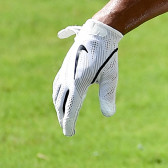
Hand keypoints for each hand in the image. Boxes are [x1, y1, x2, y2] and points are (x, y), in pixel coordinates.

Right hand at [52, 19, 122, 135]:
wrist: (97, 33)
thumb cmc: (107, 55)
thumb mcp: (111, 76)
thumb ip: (108, 96)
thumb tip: (109, 115)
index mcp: (79, 82)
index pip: (71, 108)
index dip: (69, 122)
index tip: (70, 133)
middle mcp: (68, 78)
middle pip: (61, 104)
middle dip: (63, 118)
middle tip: (67, 129)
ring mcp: (64, 72)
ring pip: (57, 95)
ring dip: (59, 107)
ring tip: (63, 117)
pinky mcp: (64, 67)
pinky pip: (57, 85)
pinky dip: (57, 96)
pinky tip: (61, 99)